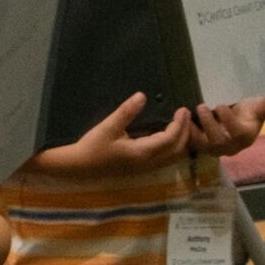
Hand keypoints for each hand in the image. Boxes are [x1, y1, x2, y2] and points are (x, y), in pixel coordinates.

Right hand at [32, 92, 193, 175]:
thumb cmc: (93, 147)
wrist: (79, 167)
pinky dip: (172, 147)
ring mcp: (145, 168)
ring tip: (181, 124)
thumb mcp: (108, 126)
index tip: (183, 109)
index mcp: (142, 152)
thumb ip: (126, 112)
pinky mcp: (141, 169)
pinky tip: (167, 135)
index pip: (170, 139)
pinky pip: (164, 159)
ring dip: (180, 141)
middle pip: (176, 150)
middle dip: (185, 132)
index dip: (179, 124)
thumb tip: (142, 96)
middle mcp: (148, 163)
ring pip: (172, 157)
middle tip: (185, 114)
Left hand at [189, 93, 264, 157]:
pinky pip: (193, 144)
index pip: (237, 133)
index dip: (228, 121)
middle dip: (209, 125)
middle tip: (201, 107)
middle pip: (218, 141)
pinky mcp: (203, 147)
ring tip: (189, 114)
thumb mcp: (256, 107)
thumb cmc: (247, 113)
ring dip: (194, 131)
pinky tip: (181, 120)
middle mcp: (231, 146)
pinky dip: (187, 133)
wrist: (237, 121)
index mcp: (245, 137)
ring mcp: (216, 149)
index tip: (221, 106)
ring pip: (204, 145)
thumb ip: (264, 105)